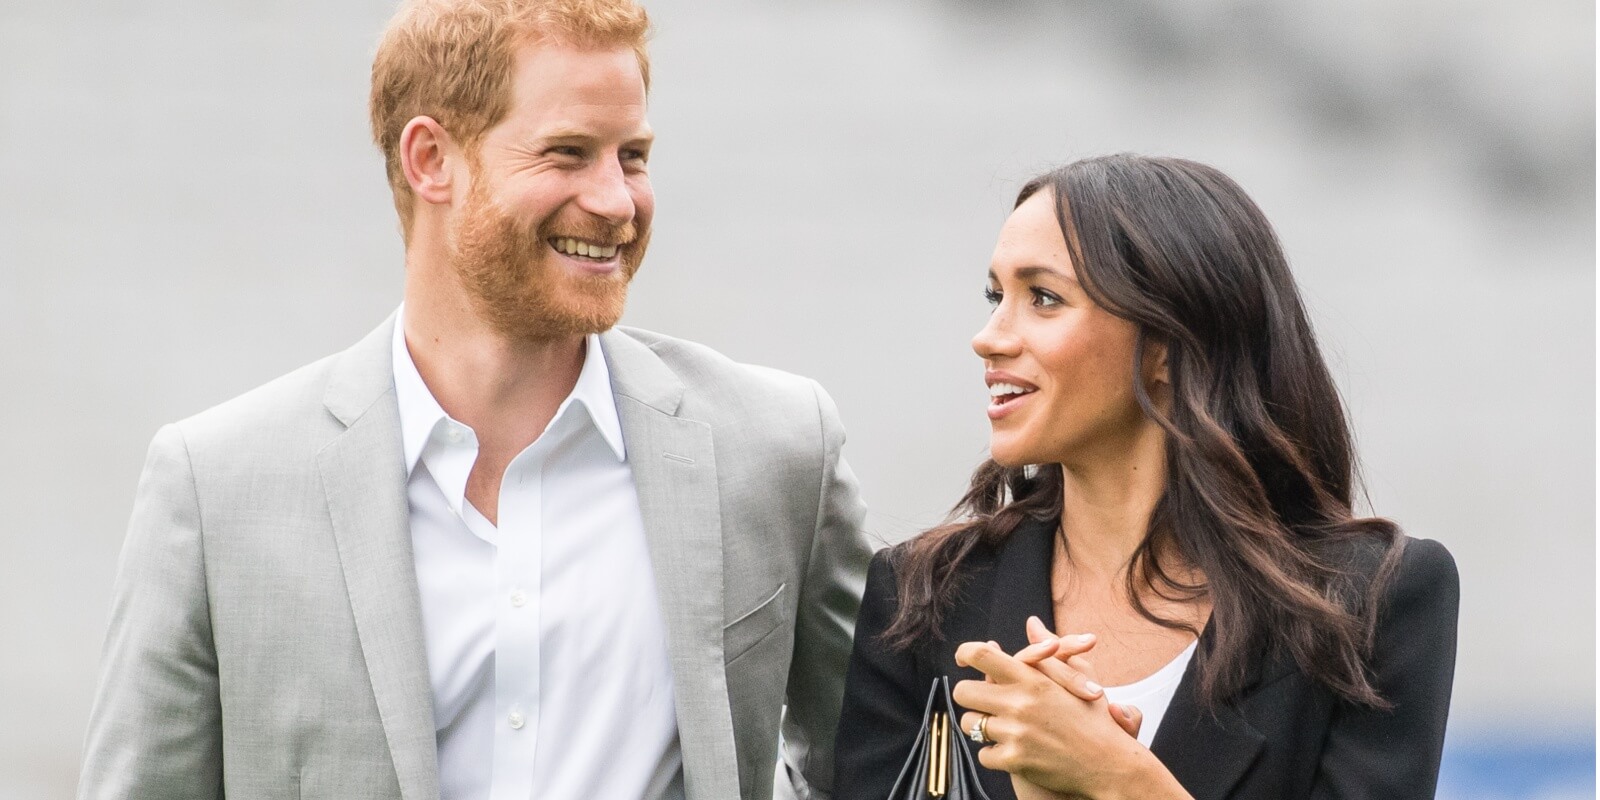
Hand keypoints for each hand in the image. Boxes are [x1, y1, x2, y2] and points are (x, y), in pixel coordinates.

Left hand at [953, 640, 1155, 797]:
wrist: (1110, 765)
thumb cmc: (1096, 719)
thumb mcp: (1078, 678)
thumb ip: (1050, 649)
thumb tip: (1032, 623)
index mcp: (1032, 679)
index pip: (981, 655)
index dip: (965, 653)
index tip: (962, 660)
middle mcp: (1019, 703)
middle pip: (963, 692)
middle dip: (969, 697)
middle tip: (981, 701)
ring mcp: (1015, 733)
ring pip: (970, 725)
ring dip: (980, 727)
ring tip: (997, 727)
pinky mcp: (1015, 760)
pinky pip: (983, 755)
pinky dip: (993, 754)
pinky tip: (1008, 750)